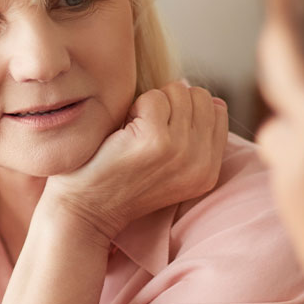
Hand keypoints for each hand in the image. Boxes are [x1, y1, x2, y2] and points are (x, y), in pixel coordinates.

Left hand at [43, 81, 227, 242]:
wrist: (86, 211)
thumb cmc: (120, 182)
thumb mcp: (172, 168)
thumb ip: (195, 138)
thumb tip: (214, 100)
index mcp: (208, 171)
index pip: (217, 112)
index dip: (185, 109)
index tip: (161, 129)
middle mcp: (201, 164)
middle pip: (200, 97)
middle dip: (170, 103)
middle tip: (144, 129)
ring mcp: (180, 151)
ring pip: (178, 92)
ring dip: (151, 104)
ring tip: (133, 132)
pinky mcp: (155, 141)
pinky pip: (153, 97)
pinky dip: (133, 107)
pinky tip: (121, 133)